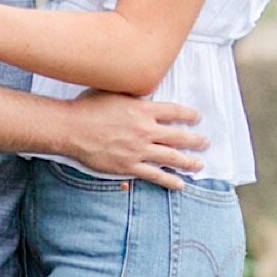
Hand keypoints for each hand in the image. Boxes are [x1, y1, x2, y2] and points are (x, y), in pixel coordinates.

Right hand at [64, 92, 209, 190]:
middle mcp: (145, 130)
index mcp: (142, 109)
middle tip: (205, 143)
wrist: (71, 128)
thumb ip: (132, 95)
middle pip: (178, 136)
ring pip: (171, 157)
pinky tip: (180, 184)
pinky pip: (155, 175)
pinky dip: (169, 180)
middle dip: (195, 140)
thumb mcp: (113, 92)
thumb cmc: (87, 107)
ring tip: (199, 165)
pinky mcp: (129, 166)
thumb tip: (143, 94)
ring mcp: (138, 150)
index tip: (197, 118)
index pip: (174, 111)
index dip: (188, 115)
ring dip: (188, 161)